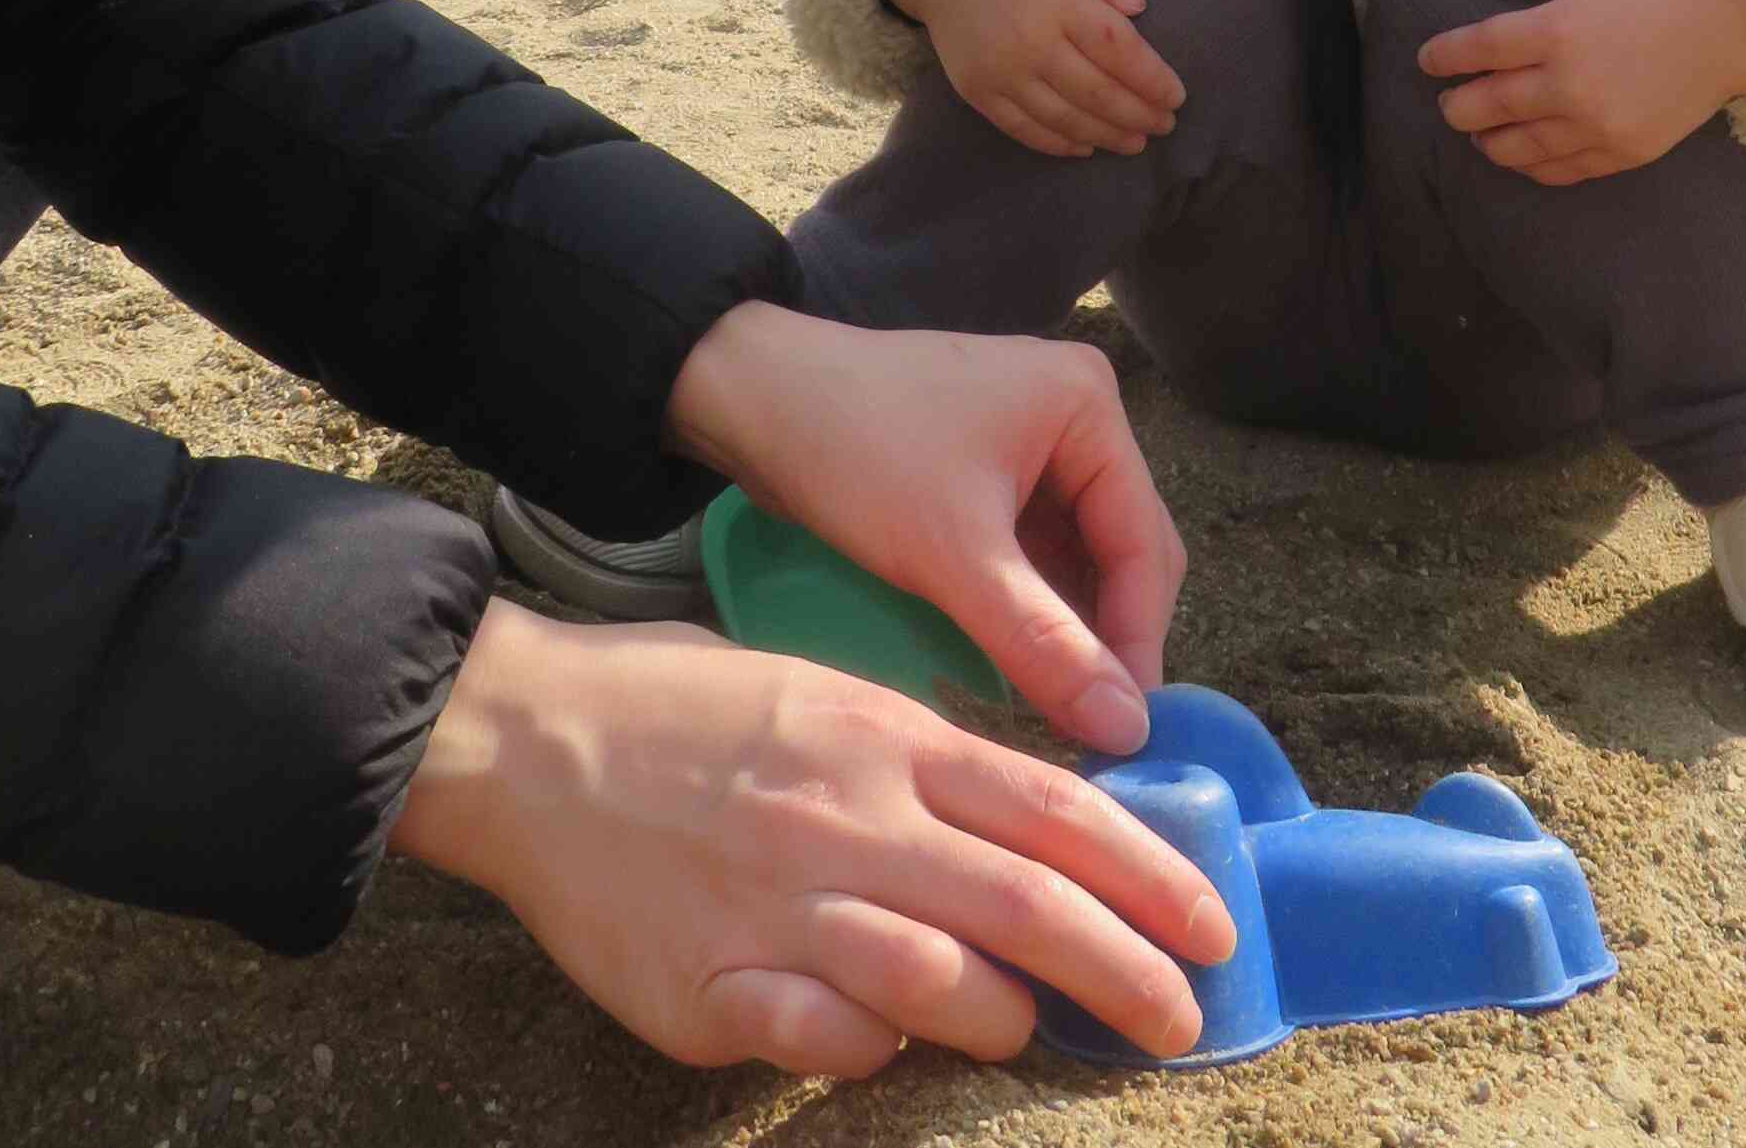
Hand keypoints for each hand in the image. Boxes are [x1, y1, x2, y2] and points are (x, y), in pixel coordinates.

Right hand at [388, 605, 1230, 1075]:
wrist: (533, 740)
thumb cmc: (689, 706)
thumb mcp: (829, 694)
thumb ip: (927, 764)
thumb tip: (1033, 831)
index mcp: (885, 739)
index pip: (1055, 813)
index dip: (1149, 874)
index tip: (1212, 924)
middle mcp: (849, 821)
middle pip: (1025, 909)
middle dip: (1127, 971)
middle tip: (1183, 1015)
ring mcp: (781, 909)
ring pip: (940, 989)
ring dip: (1006, 1020)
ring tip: (1029, 1027)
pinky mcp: (711, 990)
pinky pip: (826, 1043)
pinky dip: (872, 1050)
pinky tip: (879, 1038)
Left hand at [667, 299, 1183, 752]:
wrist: (748, 397)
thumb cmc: (858, 455)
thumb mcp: (955, 555)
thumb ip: (1044, 644)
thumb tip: (1128, 731)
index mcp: (1088, 406)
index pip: (1143, 543)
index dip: (1138, 642)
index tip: (1125, 735)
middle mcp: (1074, 414)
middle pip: (1121, 549)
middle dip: (1107, 636)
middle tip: (1093, 731)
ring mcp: (1030, 440)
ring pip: (1077, 557)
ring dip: (1069, 629)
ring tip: (1059, 714)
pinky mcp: (987, 468)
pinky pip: (1033, 550)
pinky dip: (1031, 607)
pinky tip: (1019, 666)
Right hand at [878, 0, 1185, 159]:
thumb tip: (1139, 8)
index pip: (1120, 51)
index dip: (1153, 80)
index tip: (1177, 96)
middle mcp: (1029, 40)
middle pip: (1098, 93)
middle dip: (1140, 115)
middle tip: (1166, 125)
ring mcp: (1000, 71)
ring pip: (1066, 119)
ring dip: (1107, 136)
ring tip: (1136, 142)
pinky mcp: (977, 90)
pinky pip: (1024, 129)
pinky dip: (1059, 144)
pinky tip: (1086, 146)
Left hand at [1416, 0, 1745, 186]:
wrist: (1730, 28)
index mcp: (1558, 30)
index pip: (1479, 50)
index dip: (1444, 56)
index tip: (1426, 60)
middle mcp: (1572, 85)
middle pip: (1489, 106)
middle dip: (1457, 106)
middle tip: (1446, 103)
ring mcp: (1598, 125)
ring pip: (1519, 147)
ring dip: (1487, 141)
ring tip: (1476, 132)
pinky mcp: (1622, 152)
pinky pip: (1561, 170)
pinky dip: (1531, 166)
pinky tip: (1520, 155)